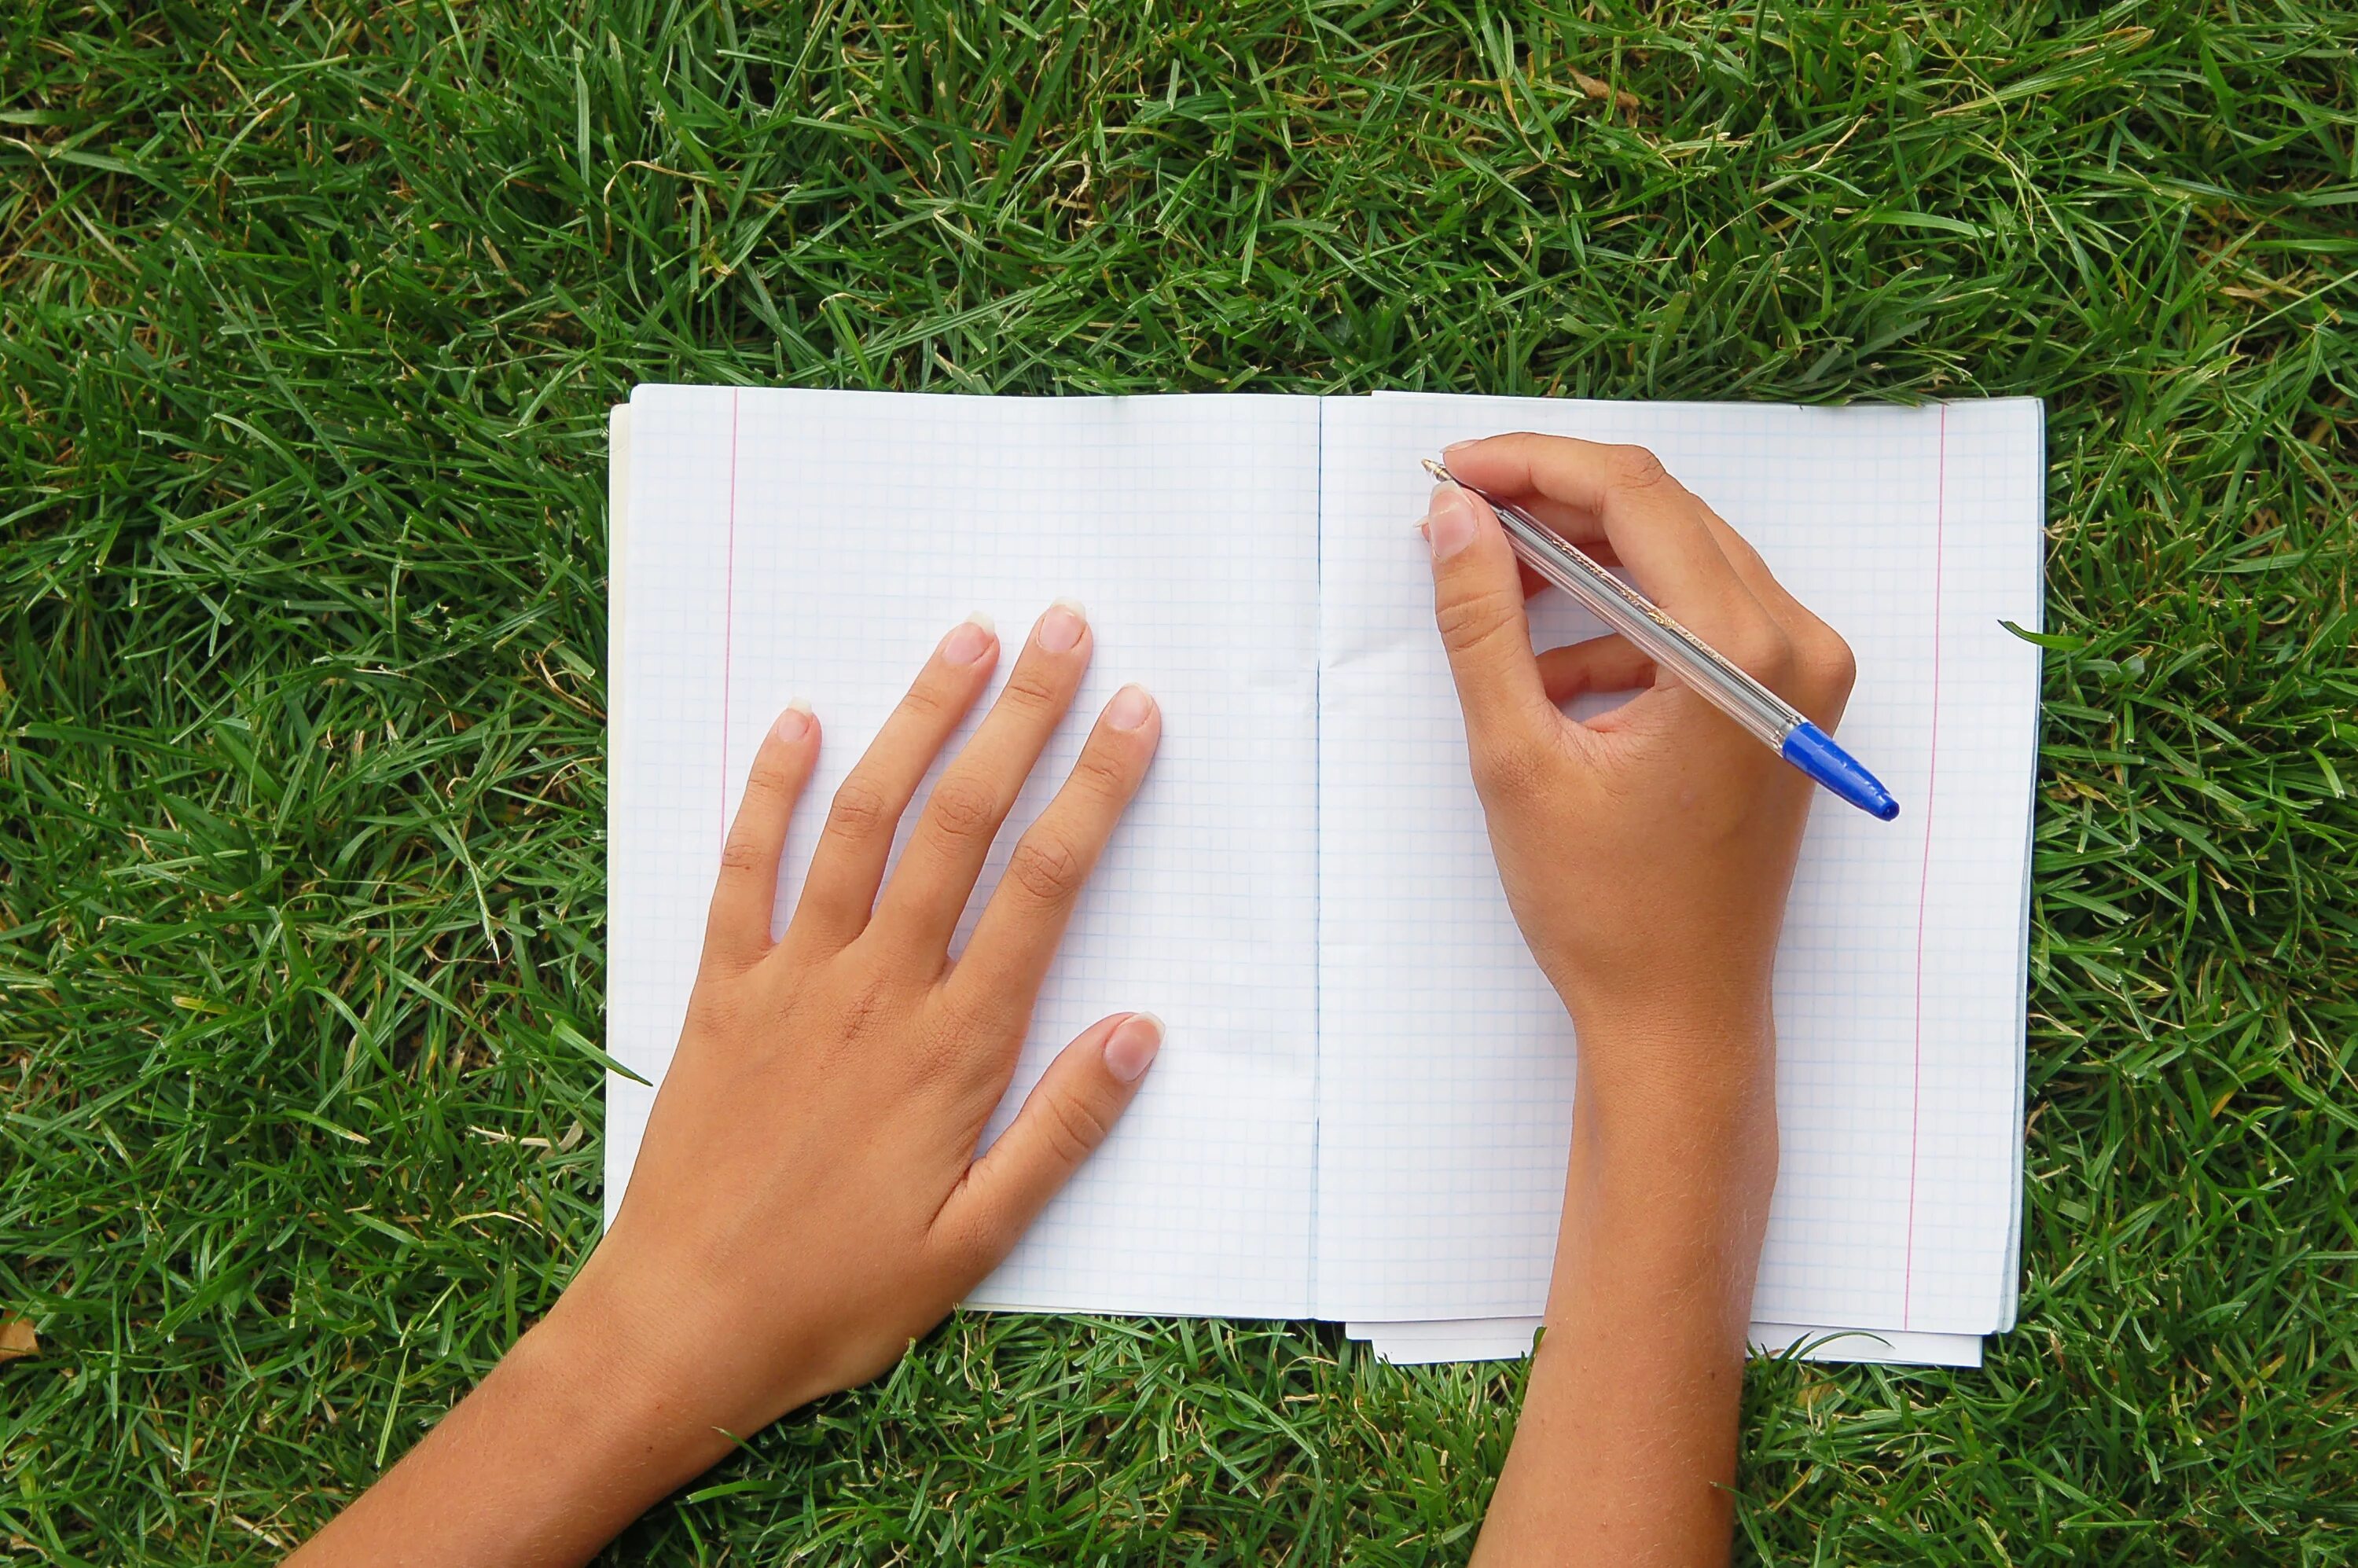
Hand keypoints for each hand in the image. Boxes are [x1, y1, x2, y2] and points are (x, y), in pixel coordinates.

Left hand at [291, 604, 1164, 1565]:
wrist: (678, 1328)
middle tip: (1061, 632)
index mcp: (953, 1046)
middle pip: (961, 824)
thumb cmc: (837, 1297)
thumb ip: (1062, 1130)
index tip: (1132, 712)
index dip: (1094, 789)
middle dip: (1018, 720)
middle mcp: (876, 990)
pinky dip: (770, 793)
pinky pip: (745, 873)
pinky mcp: (720, 992)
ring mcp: (791, 981)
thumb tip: (1141, 1033)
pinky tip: (797, 724)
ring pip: (863, 823)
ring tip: (963, 647)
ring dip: (915, 725)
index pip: (1044, 886)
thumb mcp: (976, 1242)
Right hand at [1436, 436, 1857, 1564]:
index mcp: (1743, 654)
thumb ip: (1482, 623)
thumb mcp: (1517, 757)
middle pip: (1667, 515)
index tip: (1458, 468)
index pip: (1637, 496)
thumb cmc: (1607, 911)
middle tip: (1462, 510)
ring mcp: (1805, 677)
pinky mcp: (1791, 704)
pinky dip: (1623, 624)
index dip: (1536, 465)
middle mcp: (1797, 649)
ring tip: (1493, 587)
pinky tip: (1551, 674)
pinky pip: (1703, 617)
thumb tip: (1455, 519)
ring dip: (1586, 563)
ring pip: (1683, 559)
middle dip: (1557, 503)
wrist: (1681, 1017)